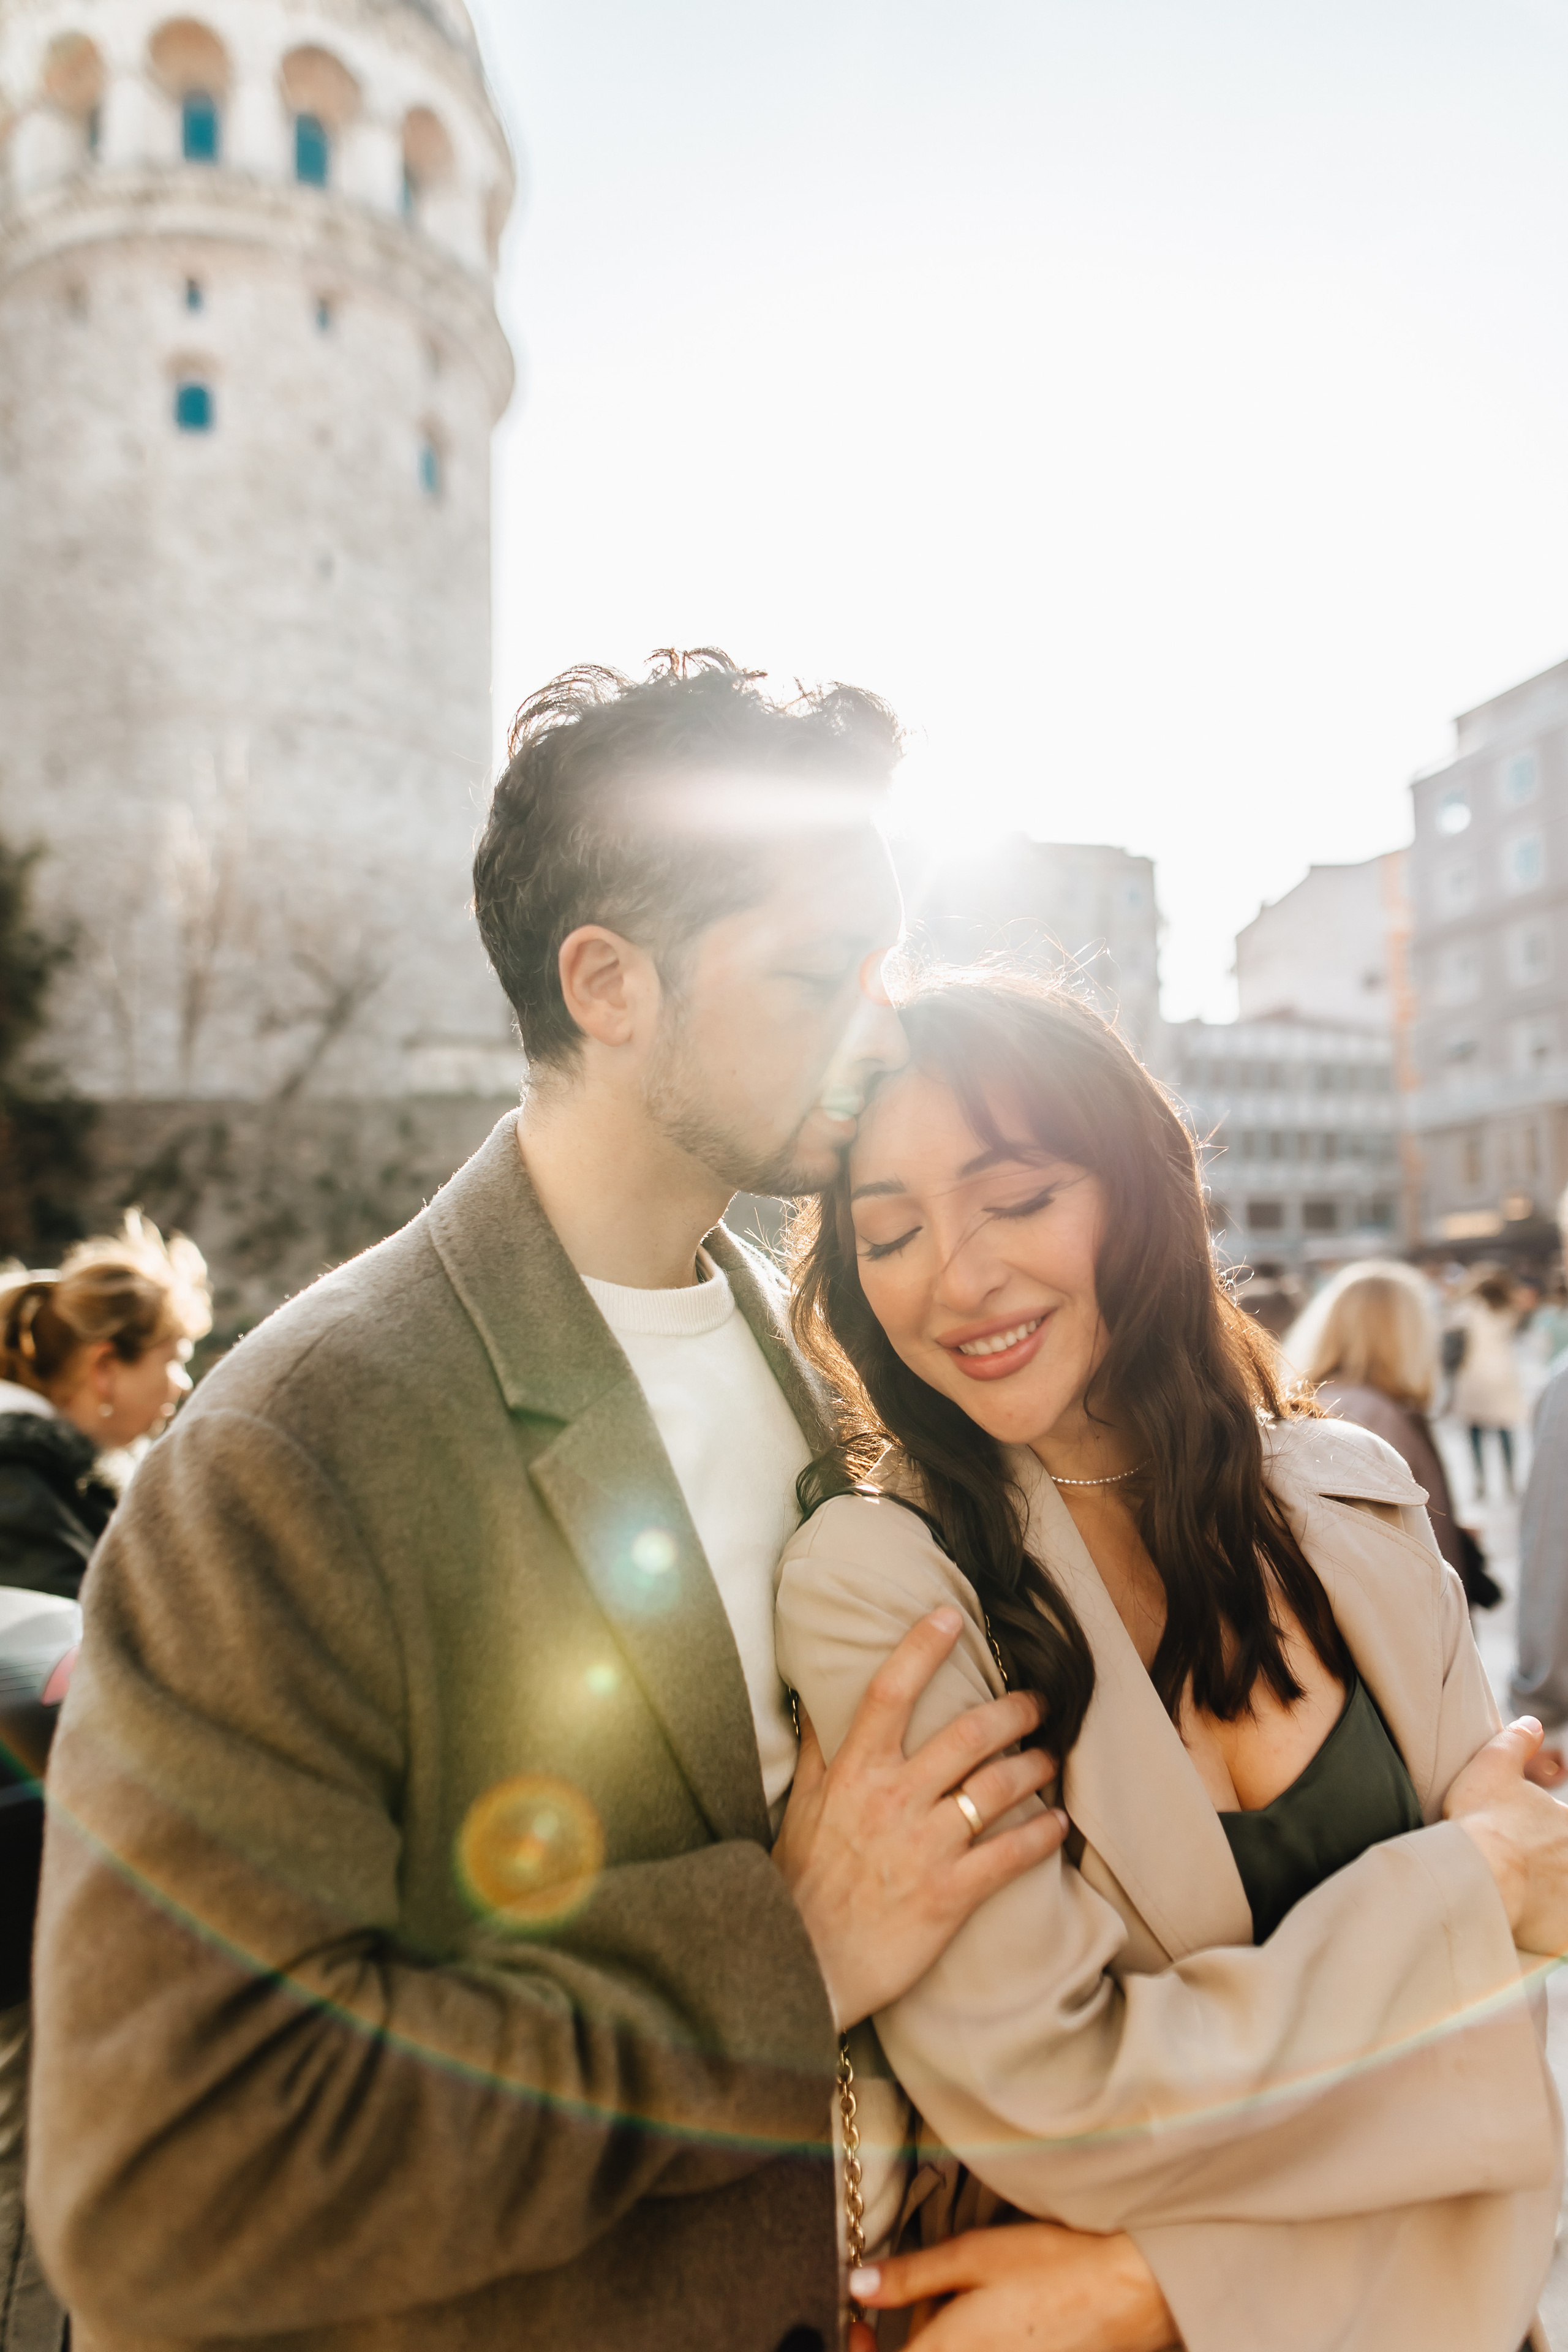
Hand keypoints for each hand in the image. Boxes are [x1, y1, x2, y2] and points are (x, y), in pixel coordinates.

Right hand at [773, 1607, 1066, 2028]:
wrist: (799, 1965)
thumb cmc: (798, 1884)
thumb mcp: (801, 1808)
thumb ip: (818, 1752)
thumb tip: (814, 1700)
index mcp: (854, 1773)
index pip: (889, 1693)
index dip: (921, 1648)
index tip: (950, 1616)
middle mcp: (893, 1799)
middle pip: (968, 1733)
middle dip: (1013, 1710)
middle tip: (1037, 1702)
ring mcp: (924, 1846)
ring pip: (997, 1787)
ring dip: (1035, 1766)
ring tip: (1050, 1759)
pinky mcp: (949, 1894)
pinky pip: (1010, 1854)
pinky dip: (1041, 1835)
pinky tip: (1058, 1825)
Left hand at [847, 2223, 1179, 2350]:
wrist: (1126, 2294)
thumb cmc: (1054, 2269)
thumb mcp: (973, 2255)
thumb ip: (910, 2277)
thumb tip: (857, 2287)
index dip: (863, 2349)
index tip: (862, 2323)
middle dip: (915, 2329)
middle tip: (931, 2289)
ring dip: (944, 2334)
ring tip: (971, 2295)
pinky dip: (972, 2339)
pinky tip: (997, 2314)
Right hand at [1444, 1717, 1567, 1950]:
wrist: (1474, 1874)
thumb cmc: (1482, 1819)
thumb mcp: (1494, 1765)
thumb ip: (1517, 1741)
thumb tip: (1532, 1723)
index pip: (1564, 1827)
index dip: (1550, 1834)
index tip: (1532, 1840)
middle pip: (1562, 1860)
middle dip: (1551, 1861)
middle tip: (1521, 1862)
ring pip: (1562, 1890)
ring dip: (1552, 1891)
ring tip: (1523, 1891)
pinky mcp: (1565, 1937)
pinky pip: (1560, 1933)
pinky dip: (1551, 1928)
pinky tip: (1529, 1920)